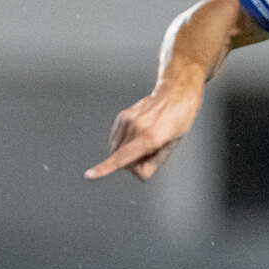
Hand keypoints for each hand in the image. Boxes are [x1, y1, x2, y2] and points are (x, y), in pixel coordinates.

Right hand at [85, 86, 201, 180]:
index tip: (90, 174)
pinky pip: (116, 138)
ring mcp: (127, 119)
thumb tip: (139, 173)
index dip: (105, 168)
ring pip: (116, 148)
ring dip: (126, 153)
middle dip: (131, 164)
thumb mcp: (173, 144)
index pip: (123, 157)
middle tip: (147, 158)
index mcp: (150, 136)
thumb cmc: (179, 121)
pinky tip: (138, 137)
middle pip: (121, 157)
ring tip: (145, 144)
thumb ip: (155, 161)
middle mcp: (136, 127)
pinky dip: (123, 143)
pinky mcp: (123, 116)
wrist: (175, 94)